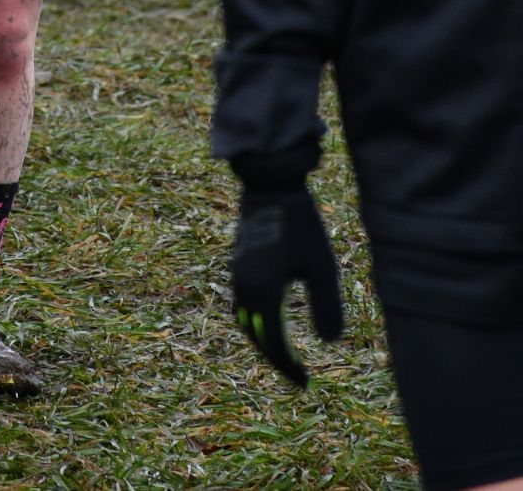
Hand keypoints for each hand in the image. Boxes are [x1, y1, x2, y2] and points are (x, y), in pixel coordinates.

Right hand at [232, 185, 342, 386]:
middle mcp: (244, 287)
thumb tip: (330, 344)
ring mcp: (237, 274)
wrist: (270, 185)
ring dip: (262, 340)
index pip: (272, 344)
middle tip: (297, 374)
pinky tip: (273, 318)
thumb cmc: (300, 223)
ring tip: (284, 352)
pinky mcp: (238, 263)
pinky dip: (255, 321)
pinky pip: (242, 304)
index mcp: (262, 292)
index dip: (288, 367)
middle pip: (255, 336)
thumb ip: (326, 305)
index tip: (306, 382)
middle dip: (274, 359)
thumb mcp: (321, 266)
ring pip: (244, 320)